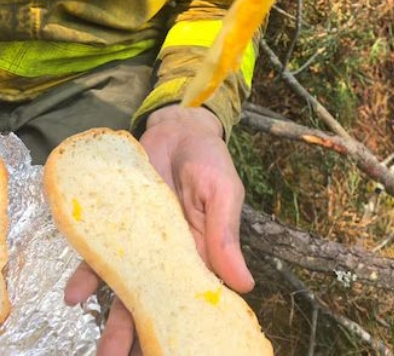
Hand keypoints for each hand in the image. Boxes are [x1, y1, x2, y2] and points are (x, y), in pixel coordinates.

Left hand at [64, 106, 251, 355]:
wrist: (177, 131)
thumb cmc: (209, 162)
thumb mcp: (224, 194)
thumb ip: (226, 236)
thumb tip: (245, 285)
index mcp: (199, 252)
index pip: (190, 296)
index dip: (183, 322)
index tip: (178, 347)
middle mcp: (166, 255)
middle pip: (152, 301)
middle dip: (140, 335)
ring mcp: (138, 242)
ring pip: (124, 288)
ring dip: (112, 322)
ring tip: (104, 354)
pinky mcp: (114, 224)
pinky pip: (98, 256)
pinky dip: (86, 276)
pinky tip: (76, 295)